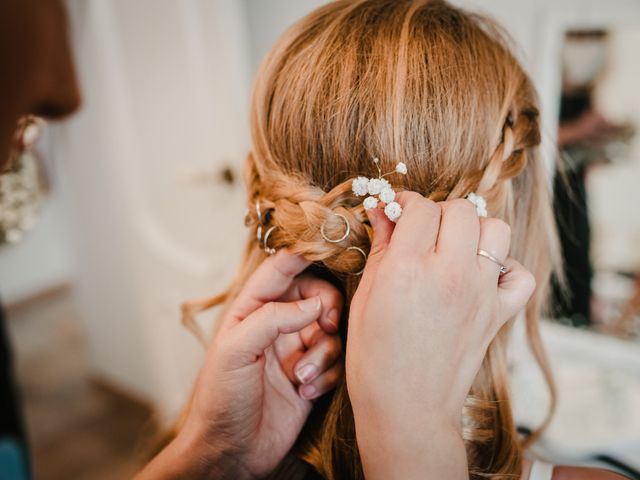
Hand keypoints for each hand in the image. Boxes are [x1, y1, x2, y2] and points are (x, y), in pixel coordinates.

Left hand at [138, 251, 342, 479]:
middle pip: (317, 296)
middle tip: (325, 328)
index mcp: (253, 309)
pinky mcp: (313, 376)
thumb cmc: (221, 399)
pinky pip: (336, 363)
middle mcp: (277, 325)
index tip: (329, 247)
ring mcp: (296, 351)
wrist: (232, 451)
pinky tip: (306, 394)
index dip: (304, 255)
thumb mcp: (236, 351)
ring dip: (323, 355)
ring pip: (331, 332)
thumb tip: (315, 303)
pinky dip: (327, 376)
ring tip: (301, 379)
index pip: (281, 269)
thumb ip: (272, 318)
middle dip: (326, 310)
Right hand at [347, 193, 534, 478]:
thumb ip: (380, 249)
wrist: (407, 408)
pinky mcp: (498, 314)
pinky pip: (520, 275)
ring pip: (496, 229)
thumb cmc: (374, 358)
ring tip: (454, 247)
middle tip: (423, 231)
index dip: (404, 204)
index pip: (419, 208)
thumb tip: (383, 212)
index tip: (397, 212)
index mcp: (408, 269)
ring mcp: (480, 293)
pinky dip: (506, 268)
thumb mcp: (365, 298)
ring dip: (474, 230)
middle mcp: (450, 274)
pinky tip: (482, 275)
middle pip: (459, 210)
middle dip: (438, 213)